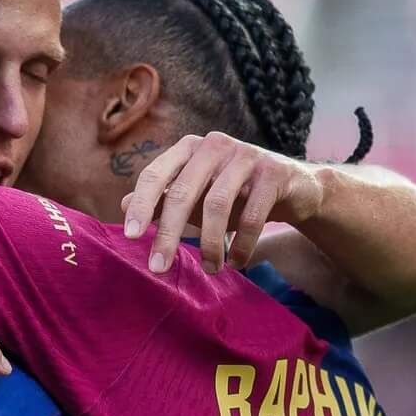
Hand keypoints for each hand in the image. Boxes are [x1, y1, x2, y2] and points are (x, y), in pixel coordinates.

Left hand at [121, 131, 326, 274]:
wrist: (294, 189)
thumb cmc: (235, 193)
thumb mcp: (196, 196)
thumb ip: (162, 199)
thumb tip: (121, 206)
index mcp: (189, 148)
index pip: (155, 174)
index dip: (141, 205)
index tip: (130, 236)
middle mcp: (214, 146)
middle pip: (182, 192)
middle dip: (168, 234)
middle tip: (158, 269)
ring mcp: (246, 155)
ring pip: (217, 204)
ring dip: (210, 244)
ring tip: (211, 269)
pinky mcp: (274, 172)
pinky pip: (252, 214)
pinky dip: (242, 243)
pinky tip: (236, 262)